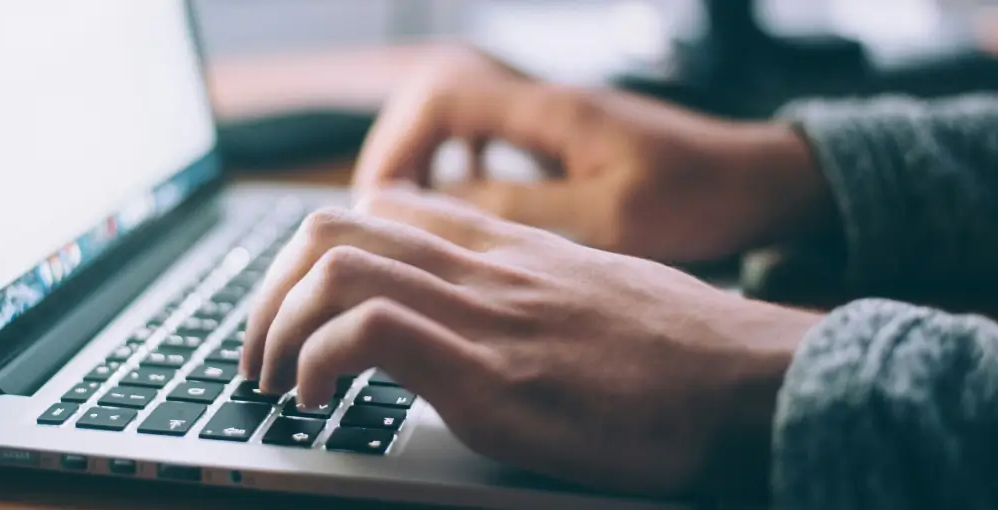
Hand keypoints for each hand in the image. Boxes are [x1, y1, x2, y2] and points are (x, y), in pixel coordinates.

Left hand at [242, 188, 822, 498]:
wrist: (756, 383)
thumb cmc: (686, 351)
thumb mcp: (595, 293)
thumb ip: (528, 289)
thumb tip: (484, 316)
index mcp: (507, 248)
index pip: (382, 208)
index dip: (315, 253)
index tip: (299, 307)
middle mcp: (485, 268)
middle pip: (334, 228)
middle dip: (270, 291)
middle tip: (260, 351)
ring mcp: (485, 316)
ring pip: (335, 268)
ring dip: (276, 327)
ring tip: (274, 381)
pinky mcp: (492, 378)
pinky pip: (369, 333)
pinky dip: (318, 363)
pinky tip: (318, 402)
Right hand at [354, 45, 833, 262]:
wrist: (763, 182)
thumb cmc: (701, 198)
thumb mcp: (608, 218)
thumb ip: (521, 210)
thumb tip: (437, 209)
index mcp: (550, 112)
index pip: (442, 99)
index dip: (397, 146)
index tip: (379, 203)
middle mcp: (546, 104)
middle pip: (438, 104)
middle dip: (400, 155)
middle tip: (381, 217)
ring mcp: (556, 120)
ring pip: (462, 123)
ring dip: (428, 164)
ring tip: (411, 218)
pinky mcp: (568, 141)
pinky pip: (492, 142)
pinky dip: (464, 171)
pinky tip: (468, 211)